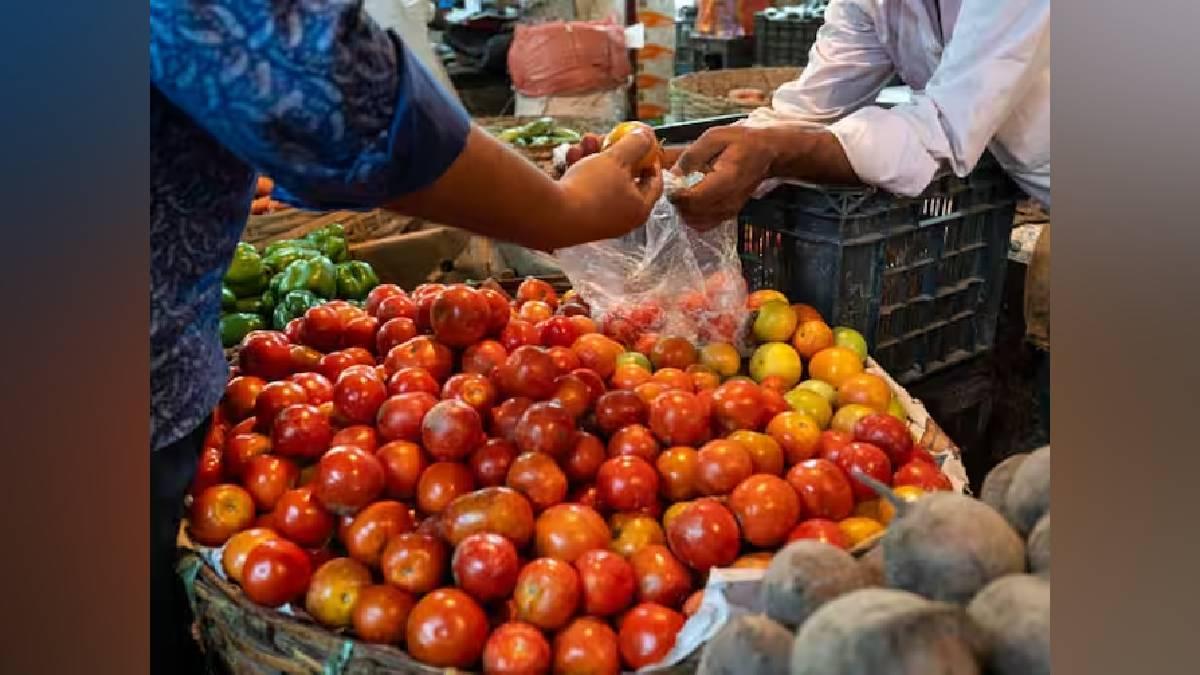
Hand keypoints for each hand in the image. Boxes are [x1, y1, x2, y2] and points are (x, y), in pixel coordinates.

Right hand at [556, 129, 663, 244]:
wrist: (552, 216)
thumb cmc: (592, 189)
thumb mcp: (618, 159)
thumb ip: (636, 144)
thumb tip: (646, 135)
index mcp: (639, 209)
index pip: (654, 182)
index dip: (651, 158)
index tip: (643, 142)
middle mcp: (621, 218)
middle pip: (625, 178)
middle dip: (615, 152)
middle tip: (608, 135)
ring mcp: (598, 220)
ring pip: (602, 181)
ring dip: (595, 156)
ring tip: (585, 140)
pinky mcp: (578, 218)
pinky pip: (584, 190)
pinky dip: (580, 171)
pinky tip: (571, 154)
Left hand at [669, 125, 778, 229]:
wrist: (768, 153)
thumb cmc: (742, 141)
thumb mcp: (714, 137)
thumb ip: (692, 156)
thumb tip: (673, 175)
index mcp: (727, 179)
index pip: (694, 198)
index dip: (677, 192)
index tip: (672, 181)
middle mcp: (729, 200)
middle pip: (692, 213)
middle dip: (678, 200)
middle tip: (678, 185)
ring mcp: (730, 211)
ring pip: (695, 222)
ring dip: (684, 209)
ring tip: (686, 191)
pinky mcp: (728, 215)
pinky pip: (703, 224)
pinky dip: (693, 215)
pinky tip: (695, 199)